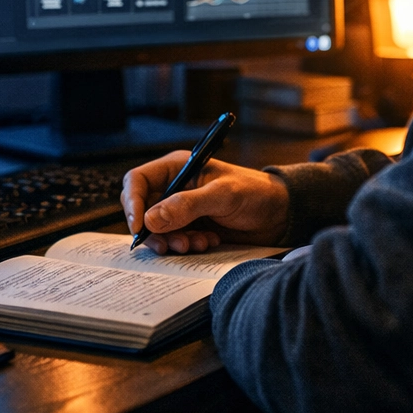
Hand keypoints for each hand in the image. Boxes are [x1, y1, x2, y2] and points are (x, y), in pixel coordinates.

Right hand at [121, 151, 289, 253]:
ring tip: (198, 244)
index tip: (139, 227)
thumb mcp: (222, 196)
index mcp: (176, 167)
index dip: (132, 203)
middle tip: (173, 245)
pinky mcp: (191, 228)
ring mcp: (182, 209)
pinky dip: (187, 245)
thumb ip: (187, 206)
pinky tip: (209, 242)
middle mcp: (174, 187)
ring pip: (158, 230)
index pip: (138, 181)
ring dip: (173, 241)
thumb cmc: (254, 193)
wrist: (279, 214)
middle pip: (143, 210)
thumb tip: (150, 219)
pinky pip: (175, 240)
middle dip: (154, 230)